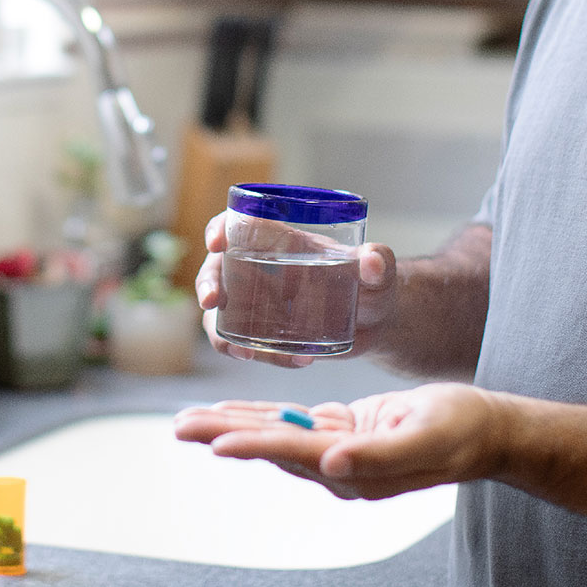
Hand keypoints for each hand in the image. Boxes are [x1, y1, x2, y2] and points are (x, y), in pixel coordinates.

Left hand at [173, 383, 504, 499]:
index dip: (254, 445)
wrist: (483, 430)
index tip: (214, 442)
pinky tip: (240, 412)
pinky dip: (265, 416)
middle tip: (181, 425)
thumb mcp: (424, 438)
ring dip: (235, 425)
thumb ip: (378, 455)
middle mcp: (340, 466)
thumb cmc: (459, 431)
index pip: (294, 455)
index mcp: (356, 471)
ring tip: (194, 420)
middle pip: (273, 447)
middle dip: (225, 435)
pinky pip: (297, 425)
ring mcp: (341, 450)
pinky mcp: (347, 432)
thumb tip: (331, 465)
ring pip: (278, 435)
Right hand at [194, 210, 400, 367]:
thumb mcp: (379, 274)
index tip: (217, 241)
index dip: (221, 227)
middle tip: (213, 302)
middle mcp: (264, 269)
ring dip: (220, 331)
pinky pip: (241, 342)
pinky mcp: (264, 333)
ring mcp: (260, 303)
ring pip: (220, 311)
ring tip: (246, 353)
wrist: (376, 325)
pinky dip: (252, 354)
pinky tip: (290, 361)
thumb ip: (380, 264)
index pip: (241, 224)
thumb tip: (373, 260)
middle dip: (207, 282)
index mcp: (285, 242)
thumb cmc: (373, 286)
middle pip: (218, 267)